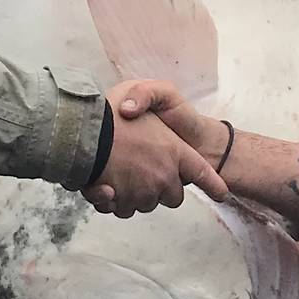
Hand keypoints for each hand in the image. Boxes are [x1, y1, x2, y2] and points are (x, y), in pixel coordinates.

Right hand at [89, 91, 227, 216]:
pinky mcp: (118, 201)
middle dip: (161, 189)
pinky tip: (103, 184)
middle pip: (173, 197)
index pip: (202, 173)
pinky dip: (112, 200)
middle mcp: (163, 175)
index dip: (212, 184)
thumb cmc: (111, 107)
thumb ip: (148, 97)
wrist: (77, 129)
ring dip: (134, 194)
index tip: (221, 193)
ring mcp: (142, 191)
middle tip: (143, 170)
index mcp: (176, 151)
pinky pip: (121, 208)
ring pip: (145, 204)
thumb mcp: (141, 90)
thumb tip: (136, 114)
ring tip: (118, 173)